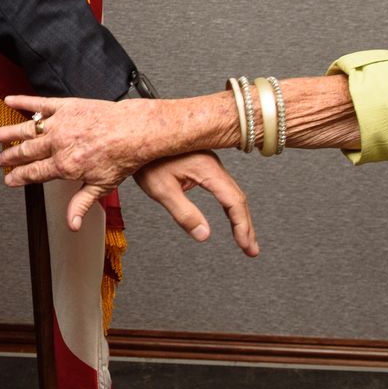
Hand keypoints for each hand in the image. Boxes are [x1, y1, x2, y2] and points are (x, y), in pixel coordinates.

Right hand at [0, 93, 162, 191]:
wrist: (135, 130)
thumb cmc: (122, 156)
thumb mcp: (102, 186)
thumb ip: (81, 204)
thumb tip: (71, 224)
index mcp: (64, 165)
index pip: (33, 173)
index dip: (18, 177)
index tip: (9, 179)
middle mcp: (58, 145)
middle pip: (25, 152)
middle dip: (8, 158)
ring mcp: (60, 124)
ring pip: (26, 129)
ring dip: (6, 133)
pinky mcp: (66, 106)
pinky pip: (40, 104)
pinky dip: (23, 101)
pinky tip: (10, 101)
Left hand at [133, 152, 257, 255]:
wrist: (135, 137)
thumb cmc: (145, 160)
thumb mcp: (161, 190)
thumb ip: (184, 214)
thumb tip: (204, 236)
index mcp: (207, 168)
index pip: (233, 200)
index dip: (242, 225)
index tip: (246, 245)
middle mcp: (213, 163)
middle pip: (237, 198)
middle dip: (246, 226)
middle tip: (252, 251)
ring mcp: (209, 163)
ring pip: (232, 193)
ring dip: (239, 217)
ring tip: (245, 240)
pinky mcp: (203, 165)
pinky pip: (223, 187)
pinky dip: (229, 206)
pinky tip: (232, 219)